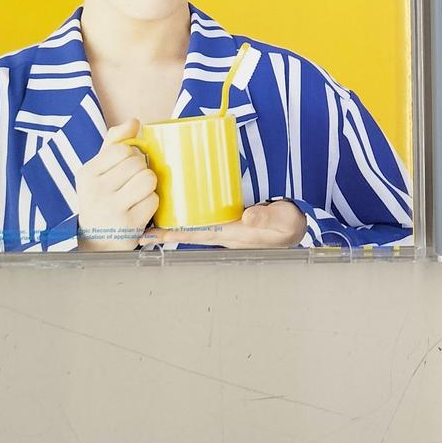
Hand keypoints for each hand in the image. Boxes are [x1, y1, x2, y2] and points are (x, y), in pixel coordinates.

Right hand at [76, 118, 160, 251]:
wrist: (96, 242)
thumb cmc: (102, 199)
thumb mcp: (100, 170)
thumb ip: (115, 143)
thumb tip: (134, 121)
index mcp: (86, 173)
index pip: (123, 149)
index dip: (133, 156)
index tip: (125, 169)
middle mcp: (94, 190)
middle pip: (138, 163)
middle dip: (142, 171)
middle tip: (132, 185)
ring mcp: (110, 208)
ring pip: (148, 179)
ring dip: (149, 187)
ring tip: (137, 196)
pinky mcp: (127, 225)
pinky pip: (154, 200)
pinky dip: (151, 204)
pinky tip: (139, 210)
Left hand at [143, 200, 307, 248]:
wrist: (299, 226)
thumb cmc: (289, 225)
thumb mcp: (281, 220)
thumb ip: (266, 216)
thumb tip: (248, 215)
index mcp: (232, 234)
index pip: (196, 234)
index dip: (172, 234)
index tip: (151, 234)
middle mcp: (224, 233)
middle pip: (188, 232)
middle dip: (165, 230)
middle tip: (141, 226)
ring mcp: (227, 228)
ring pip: (194, 226)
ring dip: (175, 223)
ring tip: (154, 215)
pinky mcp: (231, 221)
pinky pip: (205, 219)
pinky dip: (190, 216)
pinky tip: (182, 207)